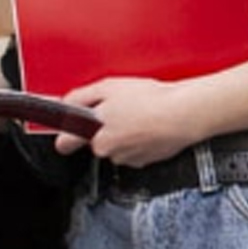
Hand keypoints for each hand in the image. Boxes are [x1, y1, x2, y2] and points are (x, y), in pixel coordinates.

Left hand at [58, 77, 200, 166]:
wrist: (183, 114)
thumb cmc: (150, 100)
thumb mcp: (107, 87)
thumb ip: (80, 97)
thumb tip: (66, 105)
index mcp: (95, 133)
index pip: (66, 142)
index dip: (66, 134)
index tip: (65, 133)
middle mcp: (108, 151)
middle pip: (96, 141)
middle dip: (104, 128)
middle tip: (119, 109)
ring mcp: (127, 158)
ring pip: (117, 146)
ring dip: (124, 133)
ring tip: (139, 114)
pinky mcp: (145, 161)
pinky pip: (134, 150)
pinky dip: (140, 139)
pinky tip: (149, 124)